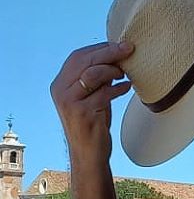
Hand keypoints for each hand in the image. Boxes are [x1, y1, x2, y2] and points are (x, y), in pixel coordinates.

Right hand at [50, 42, 133, 162]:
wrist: (89, 154)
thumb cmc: (94, 123)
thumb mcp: (92, 96)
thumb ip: (98, 78)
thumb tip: (116, 56)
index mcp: (60, 84)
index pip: (77, 56)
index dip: (100, 48)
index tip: (120, 45)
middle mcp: (60, 91)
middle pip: (84, 61)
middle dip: (109, 52)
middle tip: (129, 49)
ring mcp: (69, 102)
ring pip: (92, 74)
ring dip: (112, 70)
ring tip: (125, 74)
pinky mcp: (82, 113)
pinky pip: (103, 93)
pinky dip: (118, 88)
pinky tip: (127, 87)